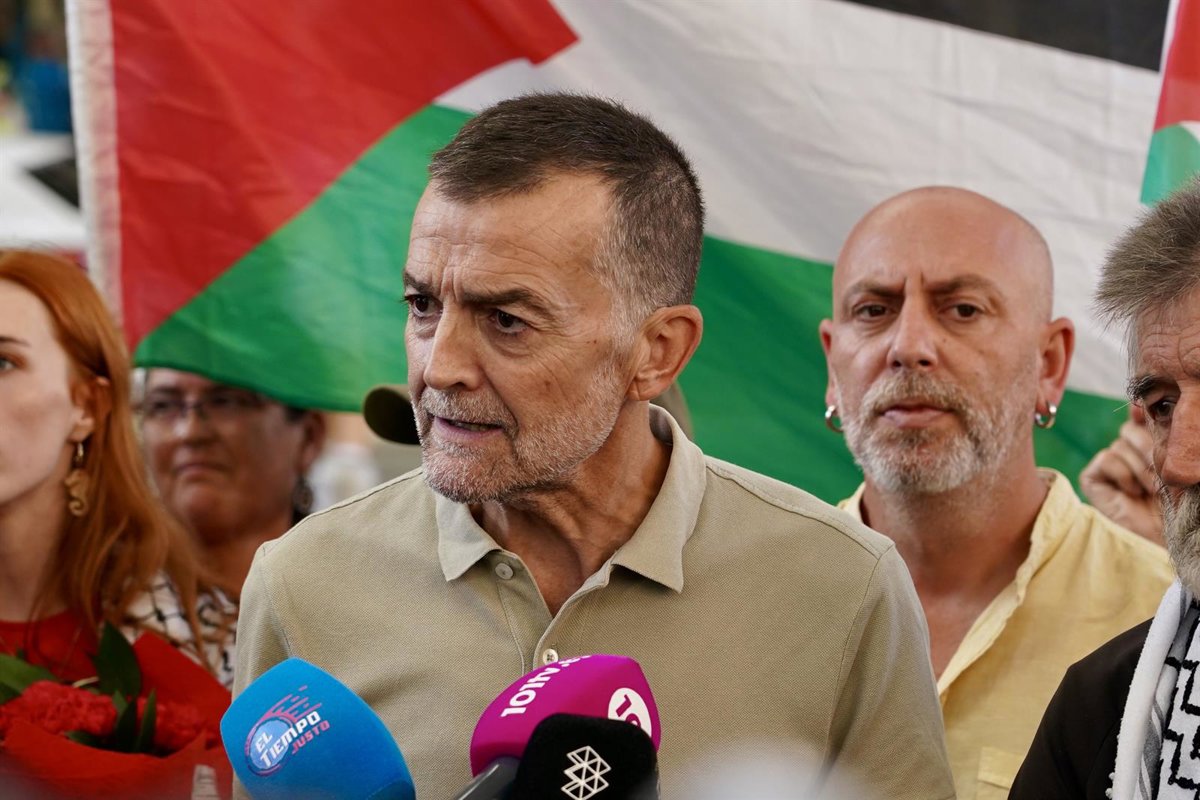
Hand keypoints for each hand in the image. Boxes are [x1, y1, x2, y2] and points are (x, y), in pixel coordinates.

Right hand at [1080, 405, 1163, 545]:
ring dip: (1141, 467)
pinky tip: (1133, 493)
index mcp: (1149, 447)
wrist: (1164, 538)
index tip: (1146, 411)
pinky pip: (1107, 458)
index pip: (1140, 417)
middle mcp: (1129, 453)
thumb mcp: (1174, 465)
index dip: (1142, 411)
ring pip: (1119, 443)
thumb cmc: (1178, 505)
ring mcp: (1110, 466)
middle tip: (1163, 473)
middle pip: (1131, 429)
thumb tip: (1136, 406)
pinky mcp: (1094, 478)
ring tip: (1153, 490)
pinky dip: (1123, 473)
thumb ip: (1158, 436)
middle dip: (1149, 447)